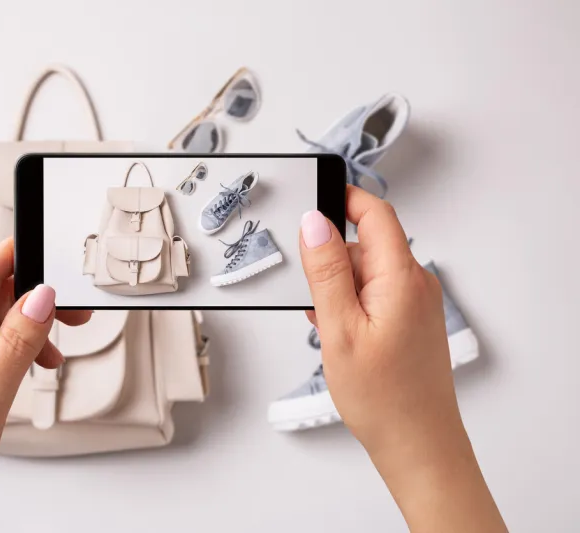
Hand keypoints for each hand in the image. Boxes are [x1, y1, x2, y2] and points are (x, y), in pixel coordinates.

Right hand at [299, 185, 505, 531]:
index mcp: (400, 278)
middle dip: (331, 259)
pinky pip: (375, 293)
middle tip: (312, 296)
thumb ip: (326, 271)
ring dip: (339, 287)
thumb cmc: (384, 398)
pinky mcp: (411, 319)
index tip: (311, 197)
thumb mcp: (339, 329)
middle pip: (365, 244)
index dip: (342, 197)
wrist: (417, 444)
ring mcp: (415, 302)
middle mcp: (415, 283)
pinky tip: (340, 334)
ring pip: (367, 271)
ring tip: (328, 327)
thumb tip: (315, 222)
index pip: (375, 212)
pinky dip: (351, 304)